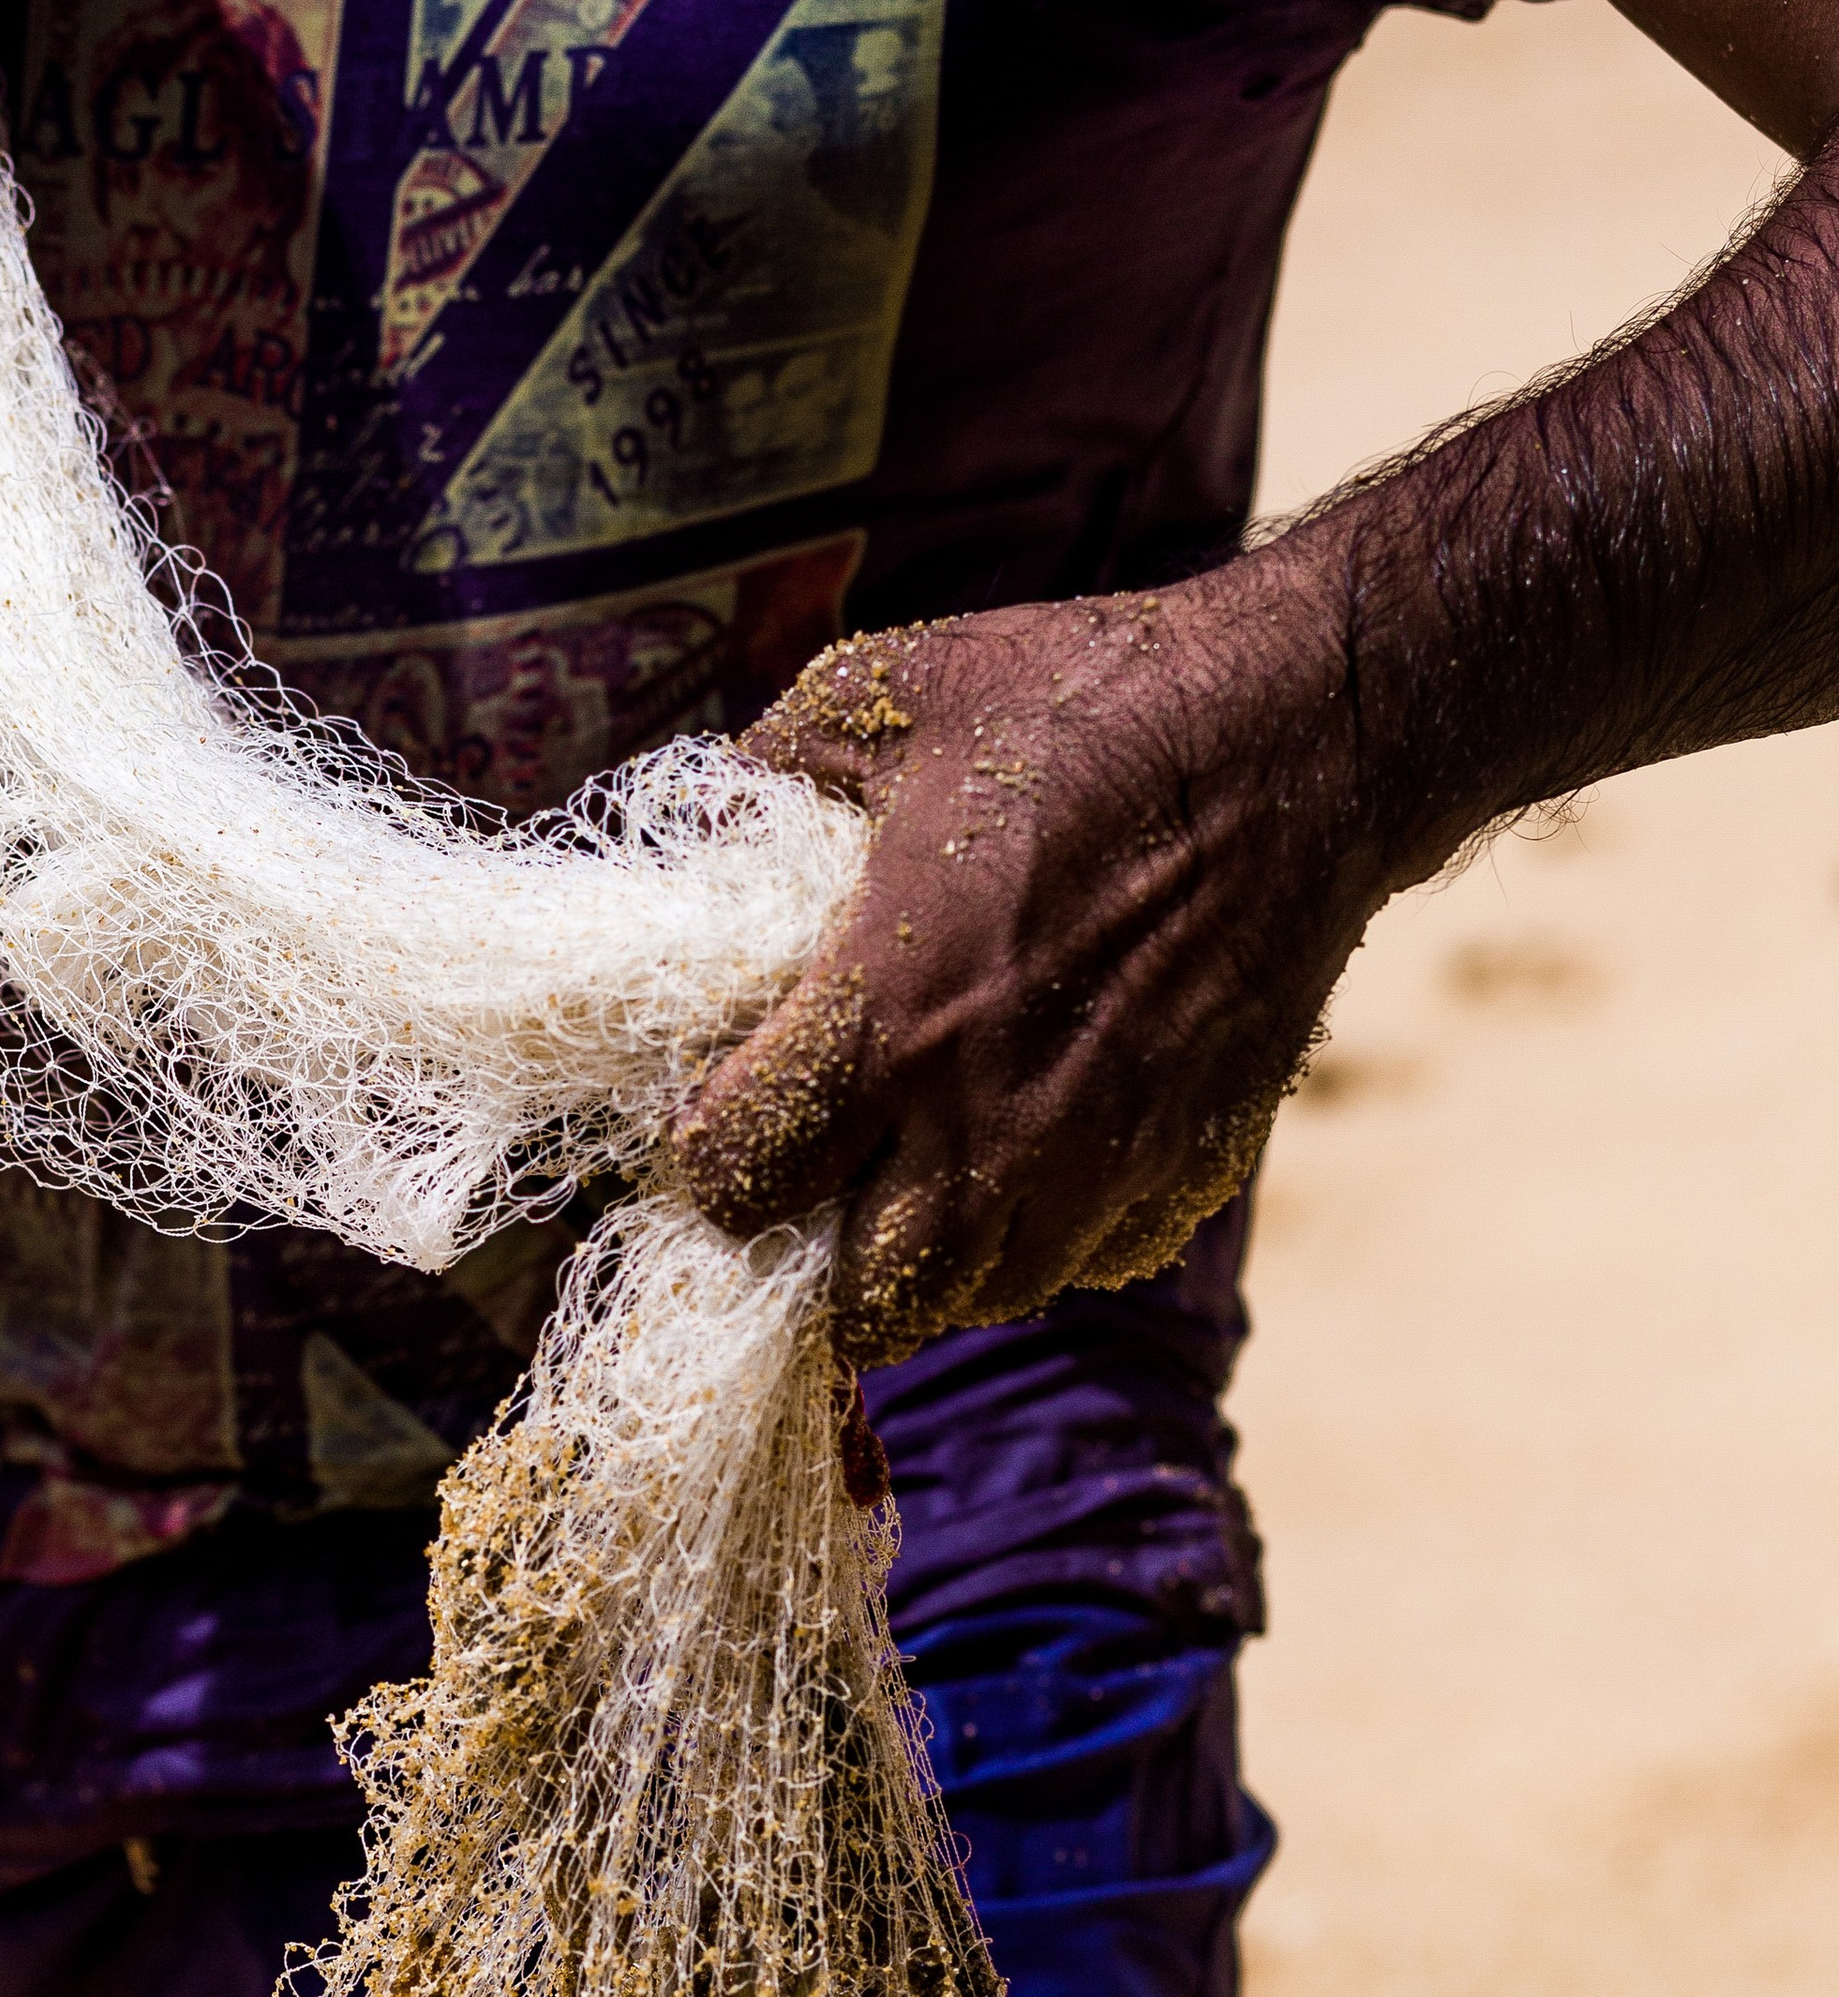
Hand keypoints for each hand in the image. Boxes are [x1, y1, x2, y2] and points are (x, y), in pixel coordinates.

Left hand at [671, 564, 1386, 1359]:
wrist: (1307, 732)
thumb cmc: (1089, 703)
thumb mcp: (885, 693)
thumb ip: (761, 773)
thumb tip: (688, 834)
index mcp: (891, 1016)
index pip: (737, 1180)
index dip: (709, 1157)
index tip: (724, 1110)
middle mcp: (988, 1122)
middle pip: (853, 1301)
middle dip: (811, 1255)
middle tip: (812, 1177)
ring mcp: (1097, 1162)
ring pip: (972, 1303)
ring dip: (923, 1264)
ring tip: (911, 1182)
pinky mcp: (1185, 1169)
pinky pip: (1085, 1264)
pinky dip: (1041, 1240)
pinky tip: (1029, 1159)